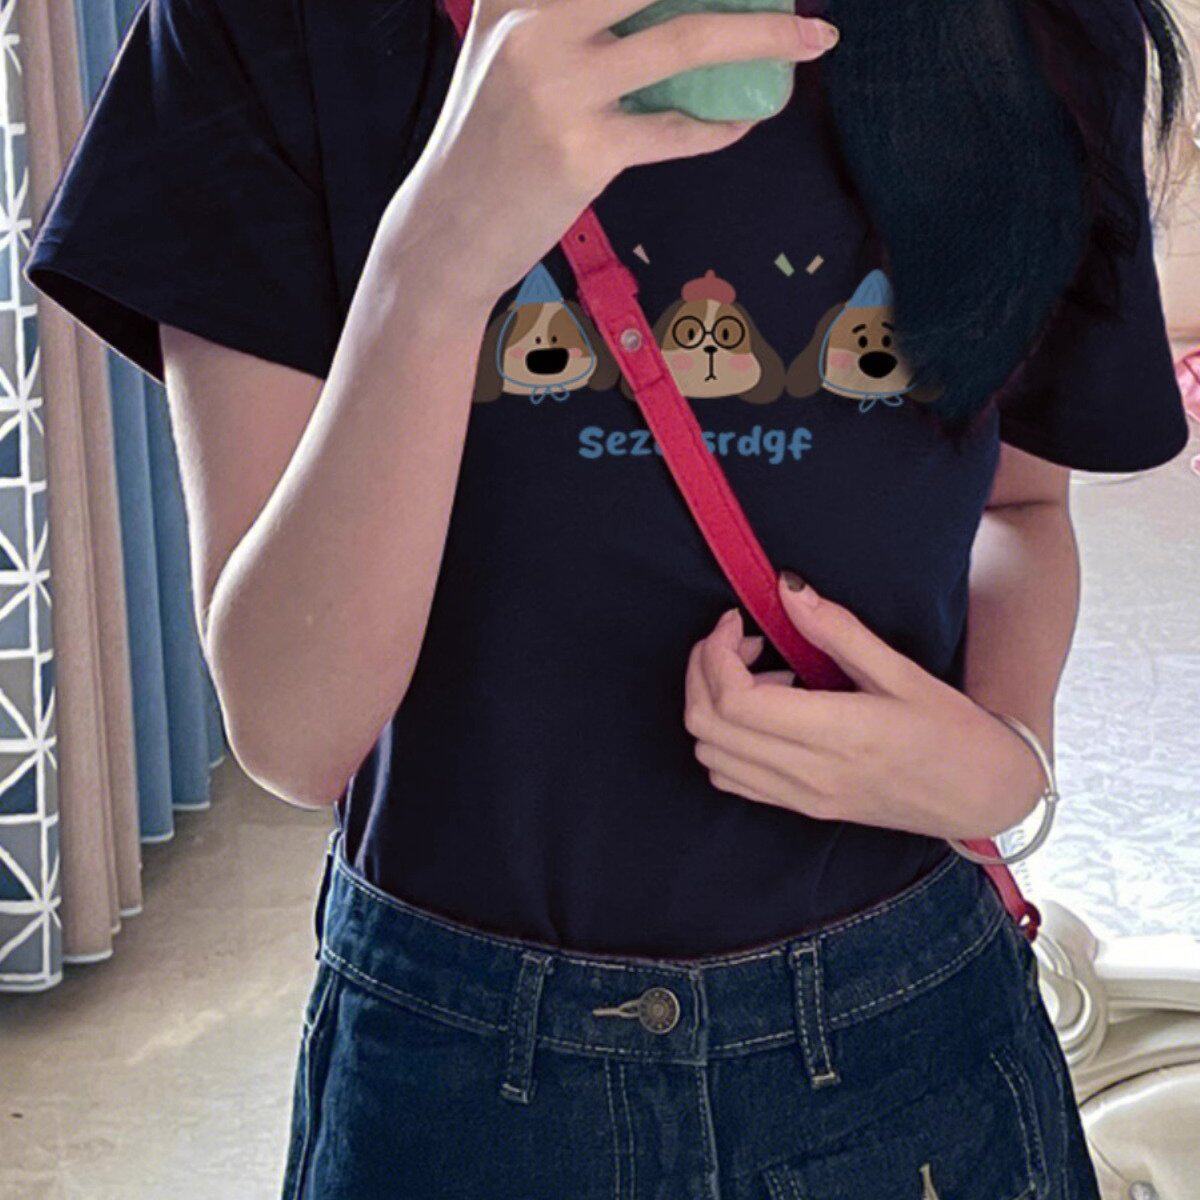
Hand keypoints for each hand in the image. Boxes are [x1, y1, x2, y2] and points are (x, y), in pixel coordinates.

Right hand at [380, 0, 839, 305]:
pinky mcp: (581, 153)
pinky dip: (720, 127)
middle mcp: (532, 21)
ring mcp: (557, 88)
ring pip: (686, 41)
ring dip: (765, 40)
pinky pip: (676, 131)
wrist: (446, 231)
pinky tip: (743, 120)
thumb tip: (674, 4)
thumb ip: (563, 14)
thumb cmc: (487, 142)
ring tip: (816, 39)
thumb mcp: (506, 52)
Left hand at [683, 576, 1047, 840]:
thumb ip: (838, 630)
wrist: (983, 796)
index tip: (735, 621)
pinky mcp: (803, 808)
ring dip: (714, 706)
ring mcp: (802, 797)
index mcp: (838, 735)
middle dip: (703, 671)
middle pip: (707, 727)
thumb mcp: (902, 671)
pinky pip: (732, 779)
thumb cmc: (953, 731)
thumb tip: (787, 587)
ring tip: (759, 674)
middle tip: (737, 639)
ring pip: (711, 755)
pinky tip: (766, 713)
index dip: (716, 653)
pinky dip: (725, 740)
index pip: (735, 701)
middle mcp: (810, 773)